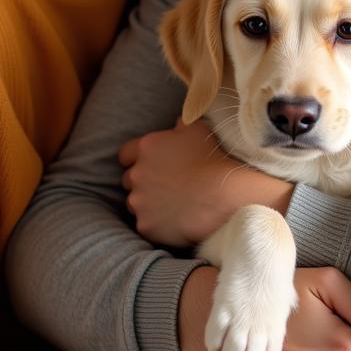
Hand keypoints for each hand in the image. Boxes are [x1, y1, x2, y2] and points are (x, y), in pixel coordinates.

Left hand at [119, 120, 291, 245]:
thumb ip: (180, 124)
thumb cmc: (214, 158)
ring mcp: (139, 202)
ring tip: (173, 204)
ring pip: (136, 203)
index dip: (137, 159)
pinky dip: (158, 223)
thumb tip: (176, 125)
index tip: (152, 164)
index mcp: (146, 148)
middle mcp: (137, 174)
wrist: (225, 195)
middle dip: (143, 182)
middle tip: (166, 185)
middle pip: (129, 180)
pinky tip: (177, 219)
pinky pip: (147, 224)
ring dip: (149, 203)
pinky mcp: (146, 226)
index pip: (126, 154)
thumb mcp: (198, 129)